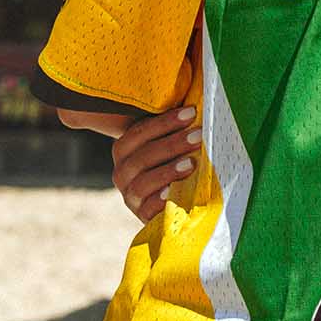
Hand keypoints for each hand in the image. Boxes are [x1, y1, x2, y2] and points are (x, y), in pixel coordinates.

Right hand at [108, 105, 201, 221]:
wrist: (170, 203)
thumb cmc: (171, 163)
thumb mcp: (167, 145)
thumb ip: (174, 128)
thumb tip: (195, 104)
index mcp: (124, 149)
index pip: (140, 132)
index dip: (165, 122)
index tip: (192, 113)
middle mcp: (121, 172)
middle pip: (142, 156)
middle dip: (172, 143)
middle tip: (198, 135)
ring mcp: (130, 195)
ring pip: (142, 182)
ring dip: (168, 171)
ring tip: (191, 163)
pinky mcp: (141, 215)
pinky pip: (147, 208)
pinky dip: (160, 200)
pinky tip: (174, 192)